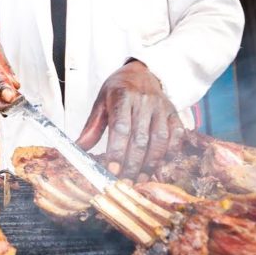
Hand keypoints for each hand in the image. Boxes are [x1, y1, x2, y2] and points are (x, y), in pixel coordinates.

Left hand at [75, 60, 184, 180]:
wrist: (142, 72)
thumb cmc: (119, 90)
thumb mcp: (101, 102)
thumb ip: (92, 127)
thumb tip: (78, 149)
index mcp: (122, 96)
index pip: (120, 128)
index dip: (117, 151)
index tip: (112, 170)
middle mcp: (144, 102)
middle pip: (140, 138)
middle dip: (132, 164)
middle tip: (125, 182)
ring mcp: (161, 108)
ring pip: (160, 140)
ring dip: (151, 163)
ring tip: (140, 179)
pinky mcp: (174, 113)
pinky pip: (177, 135)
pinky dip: (170, 152)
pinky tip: (160, 165)